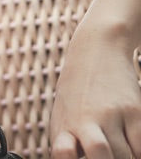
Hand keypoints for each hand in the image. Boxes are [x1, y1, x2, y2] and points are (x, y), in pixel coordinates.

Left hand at [50, 24, 140, 158]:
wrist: (97, 48)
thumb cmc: (78, 93)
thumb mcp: (65, 115)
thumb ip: (69, 144)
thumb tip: (78, 156)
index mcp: (64, 126)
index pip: (62, 152)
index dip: (67, 158)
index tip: (76, 155)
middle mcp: (85, 119)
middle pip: (99, 151)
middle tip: (105, 154)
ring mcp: (111, 114)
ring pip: (123, 156)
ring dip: (123, 157)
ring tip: (116, 141)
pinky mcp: (134, 110)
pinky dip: (137, 150)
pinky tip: (130, 138)